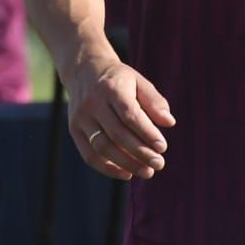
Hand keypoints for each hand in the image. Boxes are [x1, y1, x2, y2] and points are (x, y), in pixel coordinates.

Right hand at [66, 56, 174, 181]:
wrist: (84, 70)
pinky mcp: (74, 129)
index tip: (163, 147)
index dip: (147, 133)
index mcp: (111, 88)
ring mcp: (81, 117)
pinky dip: (108, 168)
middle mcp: (93, 103)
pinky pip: (89, 155)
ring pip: (102, 147)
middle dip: (140, 152)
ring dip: (126, 164)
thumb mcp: (138, 81)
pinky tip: (126, 173)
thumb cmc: (119, 79)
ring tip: (146, 171)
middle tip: (159, 164)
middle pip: (117, 134)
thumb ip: (154, 101)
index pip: (130, 115)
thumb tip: (169, 122)